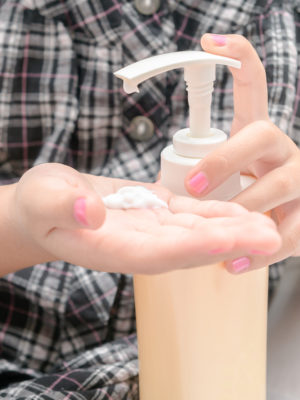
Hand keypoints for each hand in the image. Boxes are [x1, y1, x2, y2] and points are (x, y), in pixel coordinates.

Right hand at [7, 163, 279, 274]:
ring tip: (266, 224)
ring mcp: (148, 230)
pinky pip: (188, 215)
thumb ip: (63, 207)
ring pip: (194, 231)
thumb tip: (90, 212)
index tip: (224, 239)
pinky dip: (214, 212)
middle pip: (187, 248)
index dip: (190, 247)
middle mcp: (136, 245)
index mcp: (109, 249)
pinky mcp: (154, 213)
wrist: (49, 205)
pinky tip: (239, 209)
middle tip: (268, 235)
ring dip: (230, 229)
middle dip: (227, 242)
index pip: (155, 254)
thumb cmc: (40, 206)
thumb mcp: (41, 200)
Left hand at [185, 34, 299, 272]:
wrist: (292, 220)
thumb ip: (206, 170)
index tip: (210, 41)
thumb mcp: (228, 174)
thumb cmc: (248, 193)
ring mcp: (299, 179)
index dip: (238, 57)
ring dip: (245, 209)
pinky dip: (261, 251)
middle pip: (262, 135)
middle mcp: (282, 149)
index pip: (253, 86)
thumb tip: (163, 185)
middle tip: (194, 186)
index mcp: (257, 134)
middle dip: (226, 158)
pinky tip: (234, 264)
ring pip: (279, 186)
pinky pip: (291, 234)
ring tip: (220, 232)